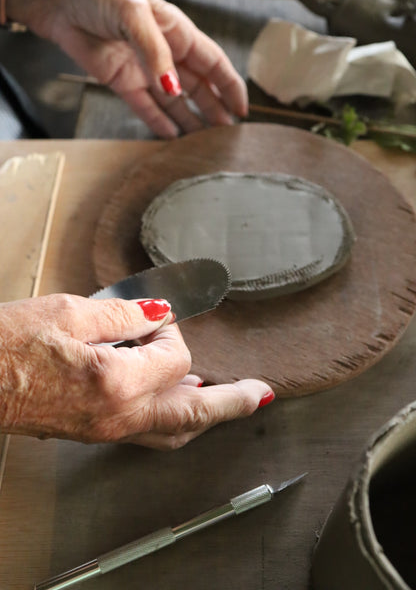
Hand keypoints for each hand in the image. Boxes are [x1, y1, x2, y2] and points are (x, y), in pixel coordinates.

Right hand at [0, 294, 272, 448]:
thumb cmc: (5, 346)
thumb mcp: (69, 313)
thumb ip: (125, 314)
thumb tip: (161, 312)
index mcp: (115, 382)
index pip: (176, 357)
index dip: (173, 330)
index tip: (160, 315)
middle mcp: (118, 415)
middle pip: (194, 413)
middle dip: (233, 401)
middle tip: (261, 393)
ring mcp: (107, 429)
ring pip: (174, 430)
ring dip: (206, 413)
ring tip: (230, 399)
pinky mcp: (94, 431)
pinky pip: (148, 432)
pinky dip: (173, 418)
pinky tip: (177, 401)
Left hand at [7, 0, 247, 137]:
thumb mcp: (134, 16)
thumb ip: (156, 55)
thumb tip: (174, 90)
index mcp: (177, 32)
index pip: (214, 63)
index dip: (230, 87)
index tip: (242, 110)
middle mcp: (165, 53)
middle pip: (199, 88)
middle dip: (214, 110)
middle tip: (227, 135)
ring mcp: (144, 70)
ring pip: (175, 102)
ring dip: (191, 121)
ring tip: (205, 142)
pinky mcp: (122, 83)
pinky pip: (146, 109)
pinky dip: (159, 123)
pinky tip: (172, 137)